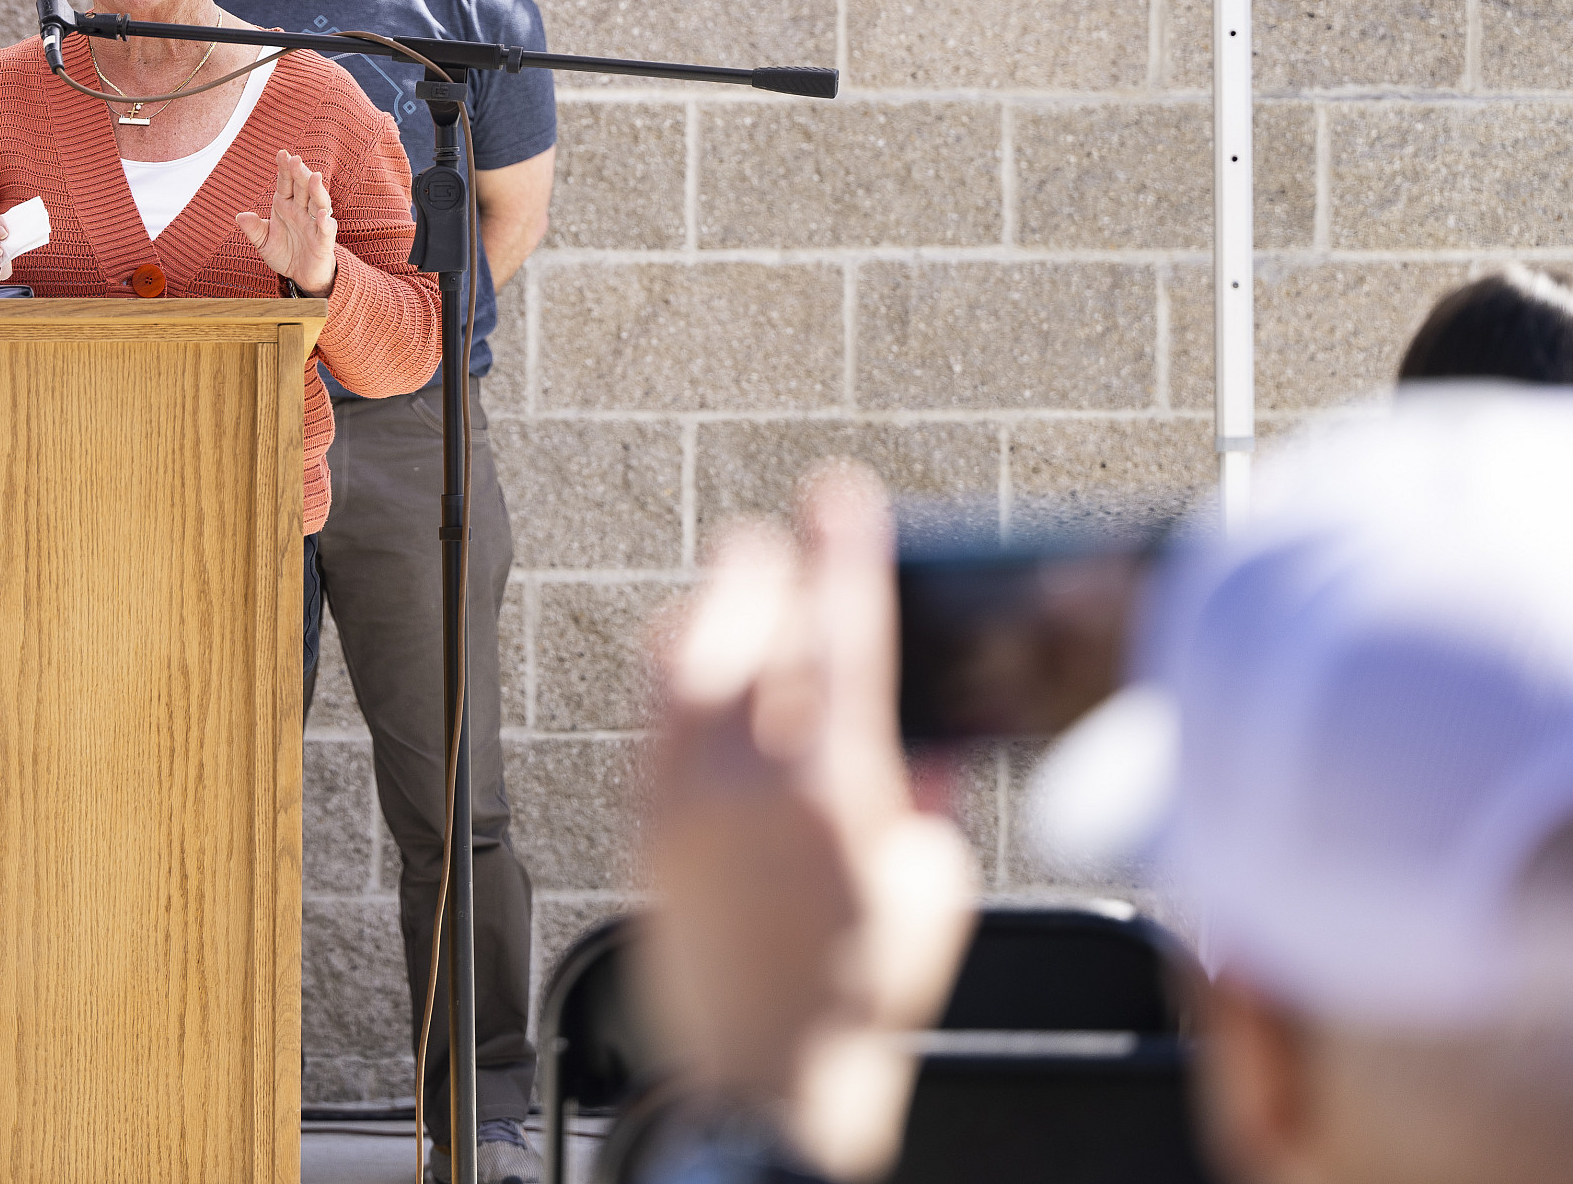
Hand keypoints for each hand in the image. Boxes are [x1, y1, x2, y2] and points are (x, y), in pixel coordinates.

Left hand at [235, 151, 338, 293]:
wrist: (302, 276)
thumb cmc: (285, 254)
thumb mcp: (264, 243)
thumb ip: (254, 229)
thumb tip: (240, 216)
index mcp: (286, 206)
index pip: (286, 183)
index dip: (285, 169)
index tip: (282, 153)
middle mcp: (302, 210)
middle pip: (303, 188)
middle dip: (300, 173)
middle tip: (295, 160)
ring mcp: (314, 224)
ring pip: (318, 203)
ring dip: (317, 190)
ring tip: (314, 177)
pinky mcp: (324, 242)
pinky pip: (326, 230)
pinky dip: (325, 222)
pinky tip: (322, 214)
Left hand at [642, 463, 977, 1181]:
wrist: (768, 1081)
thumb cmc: (863, 994)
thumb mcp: (931, 889)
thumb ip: (924, 797)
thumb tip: (922, 733)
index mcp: (831, 793)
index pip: (840, 639)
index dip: (844, 554)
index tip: (840, 492)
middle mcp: (742, 785)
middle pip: (740, 631)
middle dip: (759, 570)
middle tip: (775, 535)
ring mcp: (678, 804)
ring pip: (675, 669)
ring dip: (707, 615)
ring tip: (733, 589)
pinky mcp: (641, 831)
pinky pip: (648, 723)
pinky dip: (676, 681)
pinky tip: (695, 675)